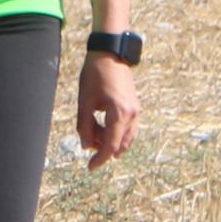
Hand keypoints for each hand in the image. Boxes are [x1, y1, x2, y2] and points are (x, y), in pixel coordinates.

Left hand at [76, 51, 138, 165]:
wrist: (110, 54)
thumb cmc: (95, 75)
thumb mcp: (84, 101)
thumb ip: (84, 125)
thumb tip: (85, 146)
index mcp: (119, 113)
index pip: (111, 145)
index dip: (99, 158)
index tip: (90, 167)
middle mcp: (132, 114)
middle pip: (118, 144)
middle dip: (102, 147)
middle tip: (86, 136)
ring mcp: (136, 111)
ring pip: (125, 138)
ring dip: (109, 140)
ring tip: (92, 129)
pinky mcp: (135, 107)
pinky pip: (128, 129)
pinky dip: (116, 133)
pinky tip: (103, 127)